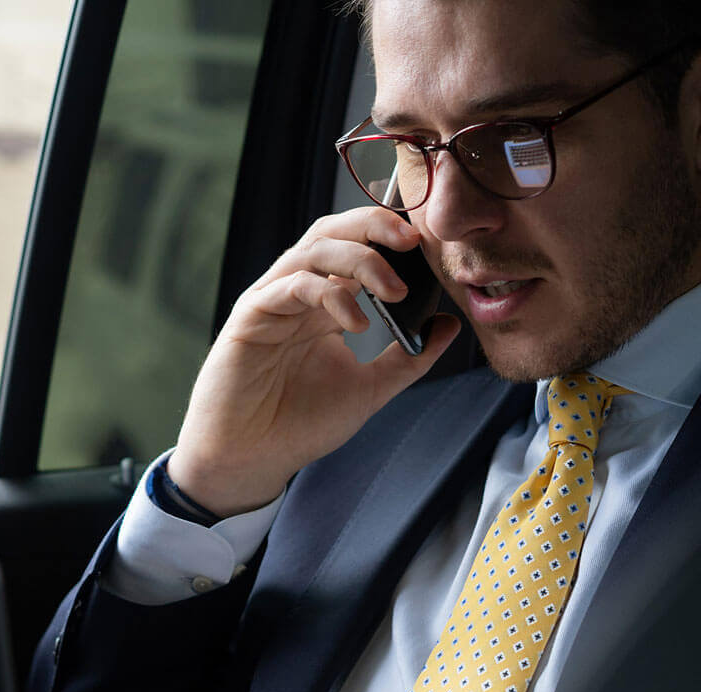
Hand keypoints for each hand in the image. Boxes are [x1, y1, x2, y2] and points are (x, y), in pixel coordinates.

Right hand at [166, 207, 461, 515]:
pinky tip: (356, 323)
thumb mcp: (370, 389)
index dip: (390, 236)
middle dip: (375, 225)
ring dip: (361, 260)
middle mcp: (299, 292)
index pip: (358, 246)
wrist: (250, 457)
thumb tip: (449, 324)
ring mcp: (274, 299)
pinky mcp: (252, 314)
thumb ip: (409, 358)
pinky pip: (294, 284)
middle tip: (413, 240)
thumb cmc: (299, 424)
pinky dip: (330, 294)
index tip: (429, 245)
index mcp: (326, 303)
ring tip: (395, 292)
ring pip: (315, 248)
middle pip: (335, 231)